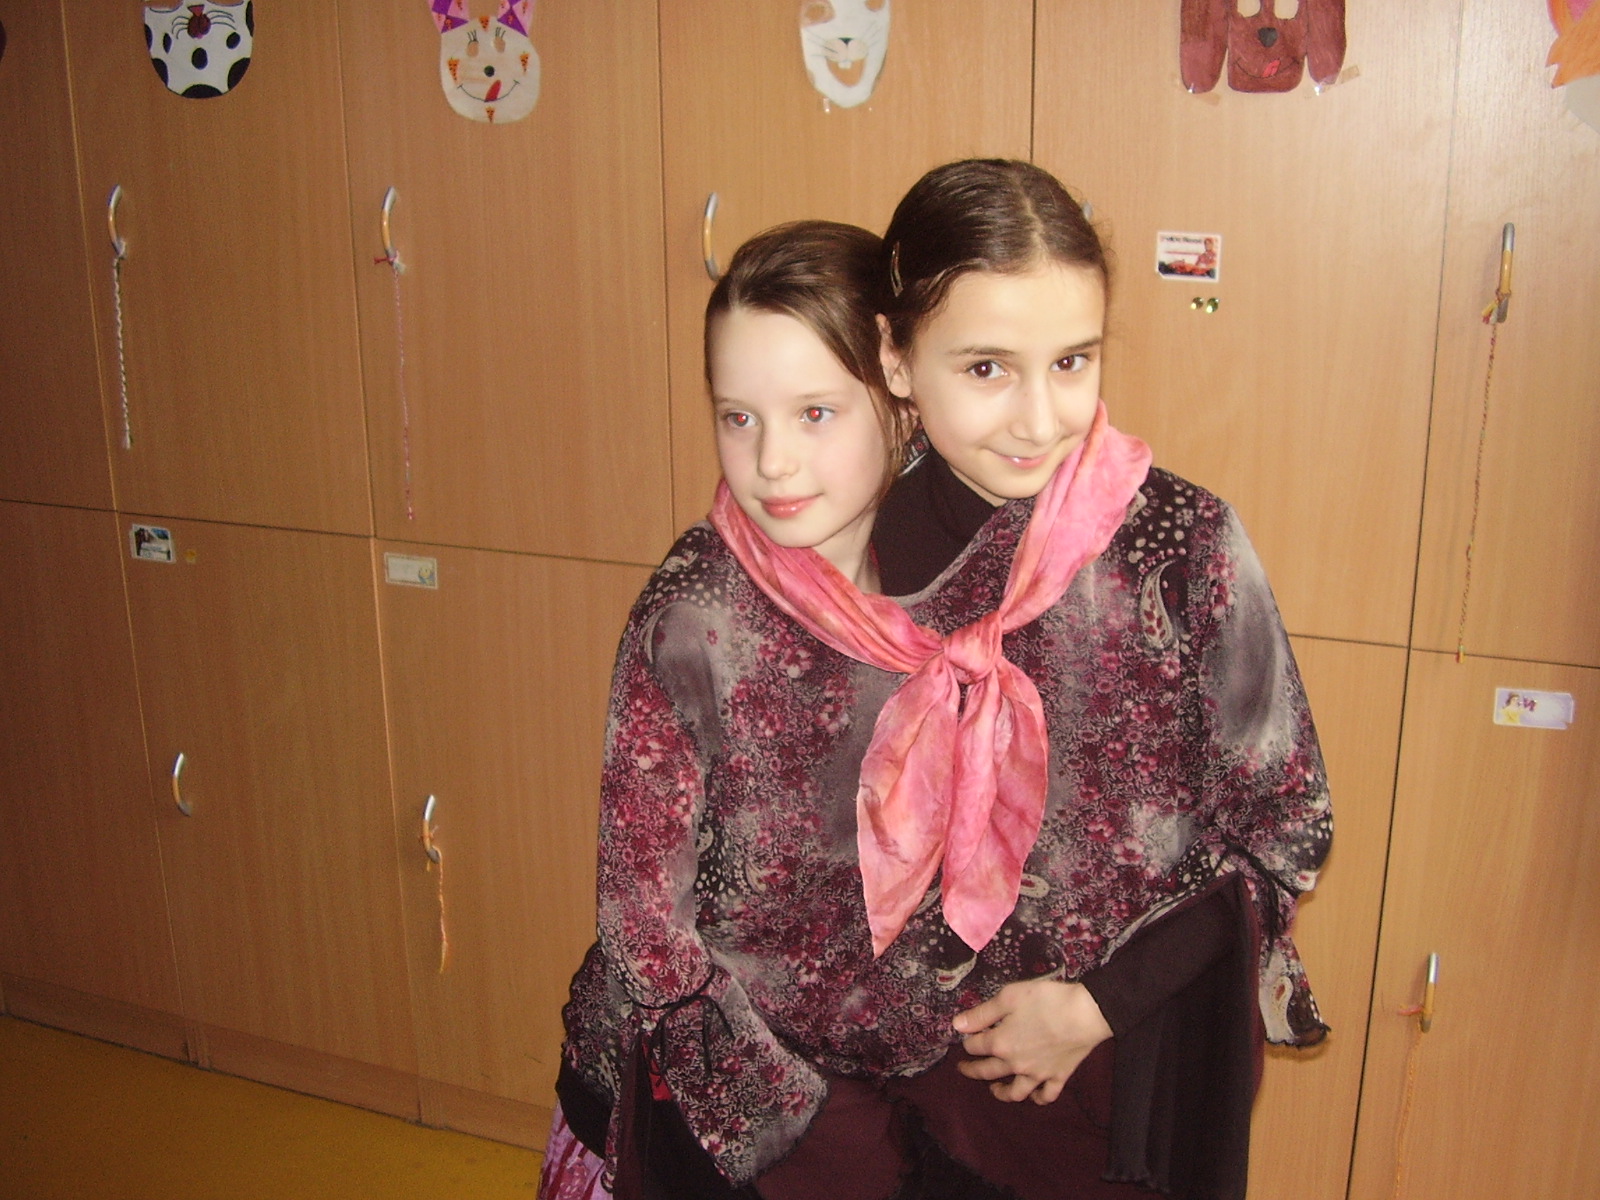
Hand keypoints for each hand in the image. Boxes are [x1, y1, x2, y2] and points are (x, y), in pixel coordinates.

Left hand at [951, 979, 1111, 1104]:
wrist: (1085, 1014)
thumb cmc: (1046, 1000)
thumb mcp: (1008, 997)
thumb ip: (982, 1013)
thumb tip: (957, 1025)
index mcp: (1000, 1043)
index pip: (974, 1046)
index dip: (967, 1041)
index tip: (966, 1037)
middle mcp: (1016, 1064)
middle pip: (988, 1071)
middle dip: (972, 1070)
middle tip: (963, 1069)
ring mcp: (1038, 1074)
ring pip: (1015, 1092)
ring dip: (1002, 1093)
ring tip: (994, 1089)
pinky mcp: (1059, 1077)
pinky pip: (1046, 1095)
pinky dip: (1038, 1099)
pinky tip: (1033, 1096)